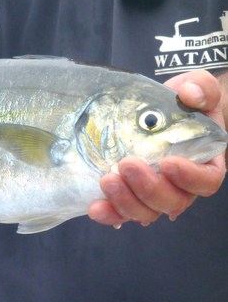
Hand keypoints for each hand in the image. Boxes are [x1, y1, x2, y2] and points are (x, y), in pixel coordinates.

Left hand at [88, 70, 226, 226]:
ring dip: (125, 202)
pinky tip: (96, 207)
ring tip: (106, 181)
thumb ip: (201, 87)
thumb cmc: (181, 103)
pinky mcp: (130, 197)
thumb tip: (189, 94)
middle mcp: (180, 187)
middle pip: (172, 201)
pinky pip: (121, 213)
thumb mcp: (195, 88)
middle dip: (148, 188)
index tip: (169, 163)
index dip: (190, 177)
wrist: (157, 113)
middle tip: (127, 165)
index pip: (206, 181)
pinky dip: (110, 214)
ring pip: (146, 212)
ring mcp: (154, 195)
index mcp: (204, 164)